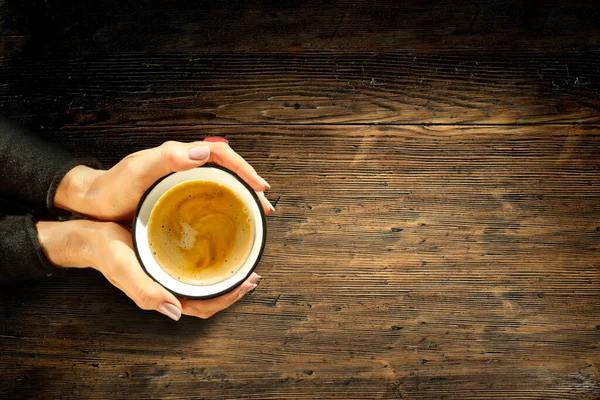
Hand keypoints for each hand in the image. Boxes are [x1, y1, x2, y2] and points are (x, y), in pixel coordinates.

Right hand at [36, 219, 260, 319]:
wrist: (89, 235)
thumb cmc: (104, 250)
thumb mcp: (123, 267)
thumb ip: (145, 291)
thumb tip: (175, 312)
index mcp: (160, 294)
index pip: (202, 306)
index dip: (226, 299)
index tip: (246, 285)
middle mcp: (168, 287)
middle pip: (208, 297)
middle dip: (233, 289)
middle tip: (253, 276)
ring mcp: (168, 275)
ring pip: (203, 284)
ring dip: (225, 278)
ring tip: (243, 266)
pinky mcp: (166, 262)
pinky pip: (194, 269)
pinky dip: (211, 264)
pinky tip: (219, 251)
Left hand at [54, 140, 274, 221]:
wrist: (93, 202)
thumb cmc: (113, 187)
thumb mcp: (138, 171)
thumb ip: (167, 158)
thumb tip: (202, 151)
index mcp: (179, 157)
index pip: (222, 155)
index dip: (245, 169)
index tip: (260, 187)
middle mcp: (184, 167)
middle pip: (227, 171)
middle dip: (249, 186)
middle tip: (264, 206)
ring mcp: (182, 183)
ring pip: (220, 185)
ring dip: (240, 197)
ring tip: (254, 215)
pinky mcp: (177, 197)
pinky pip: (208, 198)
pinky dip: (224, 207)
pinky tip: (227, 223)